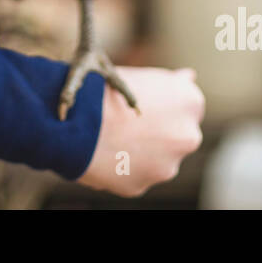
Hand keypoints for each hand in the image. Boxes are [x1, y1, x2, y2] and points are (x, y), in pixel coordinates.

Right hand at [75, 66, 204, 197]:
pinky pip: (134, 176)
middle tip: (126, 125)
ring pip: (156, 161)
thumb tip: (189, 77)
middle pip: (176, 137)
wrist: (71, 118)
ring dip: (140, 154)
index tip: (145, 107)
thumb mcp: (142, 76)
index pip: (187, 109)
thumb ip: (172, 83)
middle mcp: (187, 136)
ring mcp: (167, 165)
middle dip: (157, 134)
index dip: (164, 108)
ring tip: (110, 138)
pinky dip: (121, 168)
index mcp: (190, 102)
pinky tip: (103, 153)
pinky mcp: (142, 185)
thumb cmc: (104, 88)